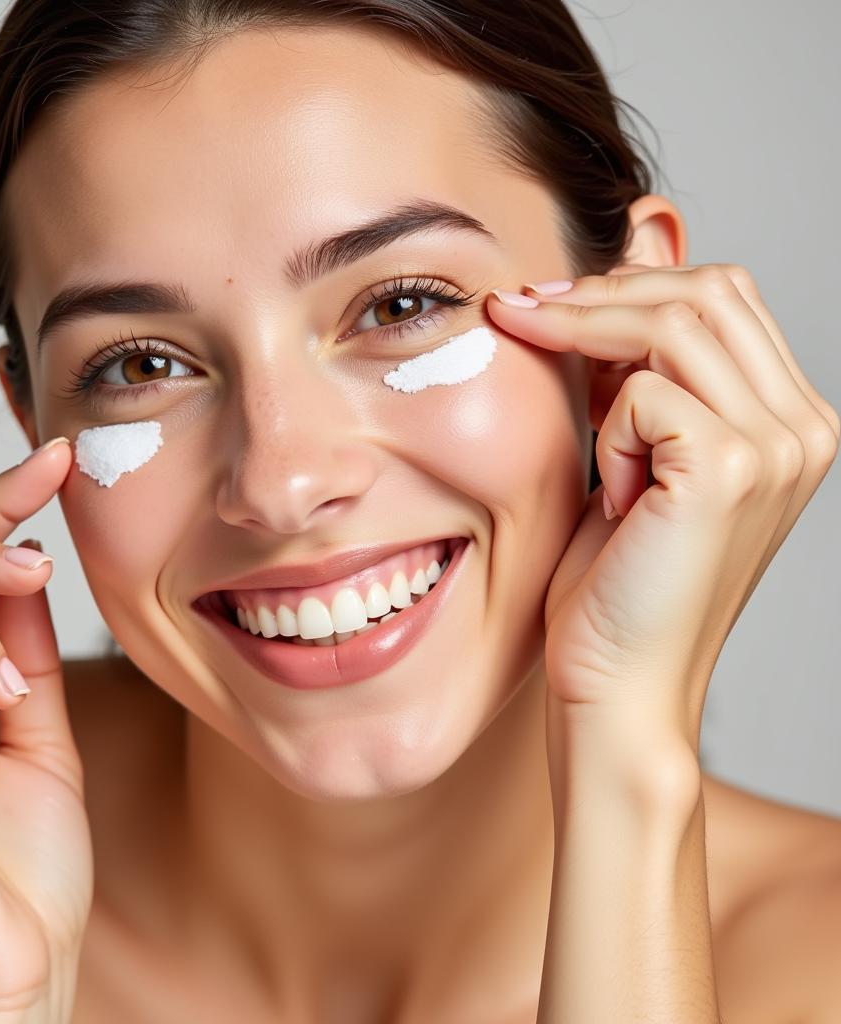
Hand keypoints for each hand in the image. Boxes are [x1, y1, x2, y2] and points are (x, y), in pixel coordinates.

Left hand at [487, 264, 838, 748]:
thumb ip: (640, 384)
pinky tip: (609, 491)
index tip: (546, 305)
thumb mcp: (634, 461)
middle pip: (708, 289)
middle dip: (600, 293)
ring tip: (553, 393)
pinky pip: (641, 392)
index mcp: (789, 422)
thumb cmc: (615, 583)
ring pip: (671, 321)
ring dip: (585, 341)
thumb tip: (599, 303)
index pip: (723, 297)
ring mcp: (777, 446)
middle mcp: (803, 428)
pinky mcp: (728, 469)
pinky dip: (604, 428)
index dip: (630, 286)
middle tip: (521, 313)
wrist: (616, 683)